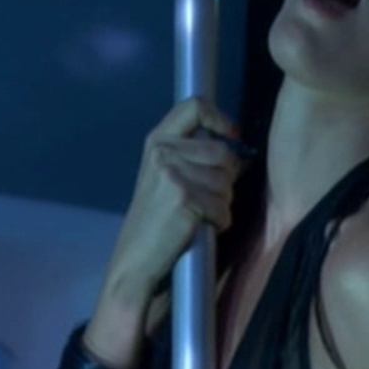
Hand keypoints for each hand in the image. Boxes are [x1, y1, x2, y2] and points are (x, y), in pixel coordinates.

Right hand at [108, 96, 243, 295]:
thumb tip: (233, 145)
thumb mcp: (163, 176)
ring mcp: (172, 173)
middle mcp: (163, 151)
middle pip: (224, 153)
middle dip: (226, 179)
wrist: (135, 261)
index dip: (220, 119)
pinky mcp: (184, 197)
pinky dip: (218, 222)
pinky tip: (197, 229)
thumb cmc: (154, 221)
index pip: (195, 106)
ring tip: (196, 216)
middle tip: (205, 199)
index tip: (231, 136)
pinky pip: (223, 207)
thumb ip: (189, 154)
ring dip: (222, 204)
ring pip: (227, 182)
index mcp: (157, 141)